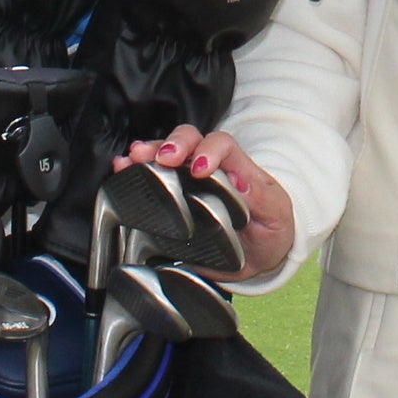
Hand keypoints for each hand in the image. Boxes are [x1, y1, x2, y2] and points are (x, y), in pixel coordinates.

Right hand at [121, 124, 296, 281]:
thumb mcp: (275, 214)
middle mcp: (210, 167)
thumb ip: (261, 197)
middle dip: (173, 144)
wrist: (258, 257)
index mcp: (238, 167)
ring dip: (148, 153)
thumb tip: (240, 182)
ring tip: (130, 159)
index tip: (200, 170)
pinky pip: (152, 177)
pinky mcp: (172, 198)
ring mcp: (188, 180)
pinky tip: (122, 169)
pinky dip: (134, 171)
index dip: (209, 150)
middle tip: (162, 158)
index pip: (223, 145)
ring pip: (167, 153)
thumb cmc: (269, 230)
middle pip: (191, 140)